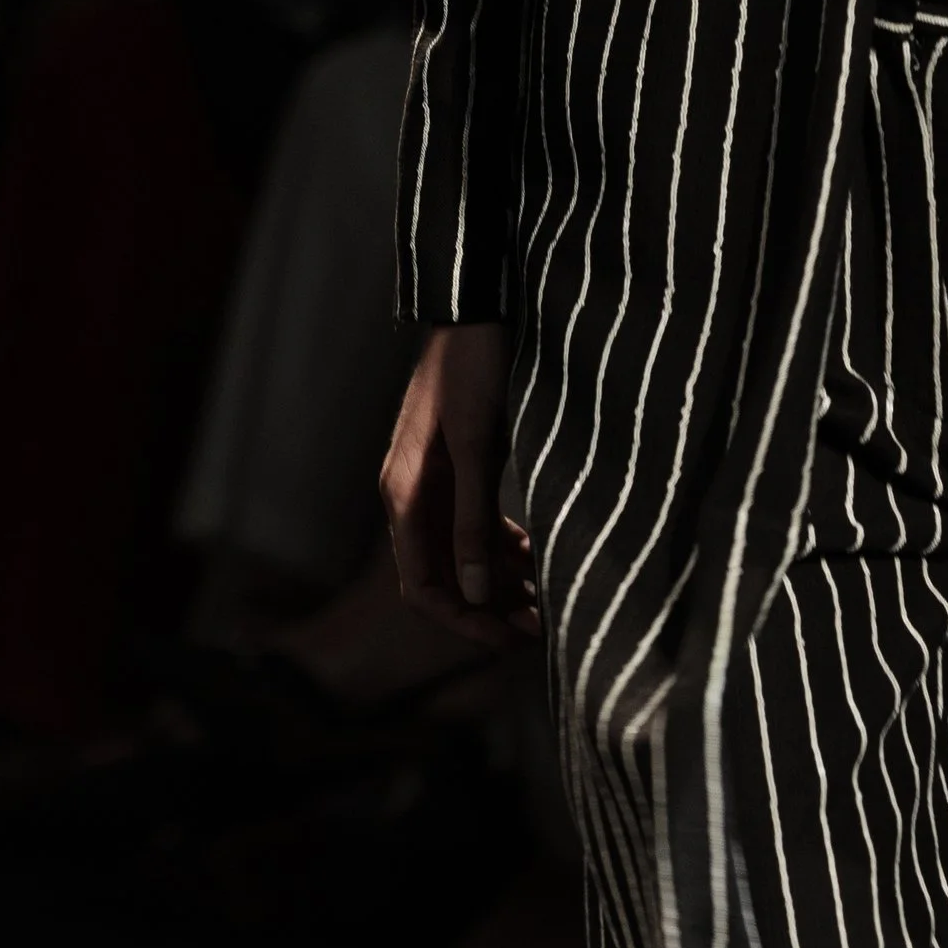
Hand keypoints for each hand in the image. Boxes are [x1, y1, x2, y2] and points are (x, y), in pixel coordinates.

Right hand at [382, 323, 537, 647]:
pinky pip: (477, 525)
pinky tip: (537, 560)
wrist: (477, 307)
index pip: (421, 585)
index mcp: (404, 494)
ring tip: (544, 605)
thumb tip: (476, 594)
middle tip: (535, 631)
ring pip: (464, 553)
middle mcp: (414, 496)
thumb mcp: (476, 444)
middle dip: (485, 608)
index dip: (460, 620)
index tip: (504, 640)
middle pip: (444, 575)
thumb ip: (471, 518)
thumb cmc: (472, 368)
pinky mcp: (462, 467)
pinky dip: (504, 547)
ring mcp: (438, 482)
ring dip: (499, 581)